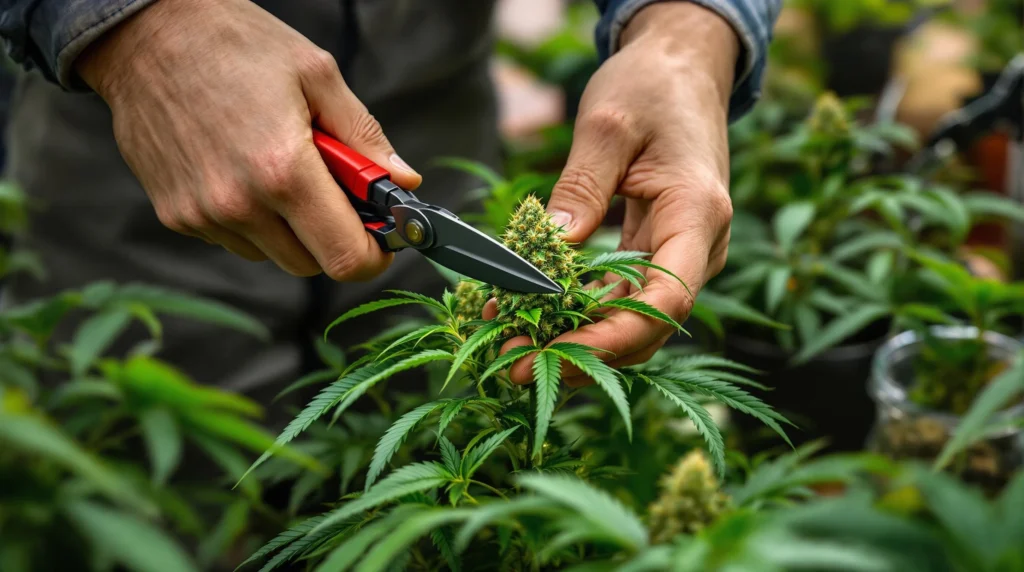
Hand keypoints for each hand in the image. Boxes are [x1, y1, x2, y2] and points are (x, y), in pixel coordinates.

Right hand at [76, 0, 420, 279]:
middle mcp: (240, 203)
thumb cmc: (236, 44)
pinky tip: (243, 171)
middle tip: (335, 194)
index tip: (382, 238)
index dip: (373, 256)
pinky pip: (233, 239)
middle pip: (310, 265)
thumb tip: (405, 183)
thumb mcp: (317, 75)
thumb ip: (365, 137)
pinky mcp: (175, 216)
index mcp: (284, 170)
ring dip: (290, 229)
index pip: (344, 257)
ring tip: (280, 170)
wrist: (145, 32)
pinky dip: (250, 220)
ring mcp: (202, 214)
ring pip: (271, 254)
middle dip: (333, 238)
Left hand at [494, 3, 738, 385]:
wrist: (684, 68)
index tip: (555, 352)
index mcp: (696, 215)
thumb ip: (581, 187)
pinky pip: (620, 297)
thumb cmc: (653, 86)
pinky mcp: (654, 252)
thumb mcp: (608, 125)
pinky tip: (530, 320)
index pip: (667, 300)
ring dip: (574, 342)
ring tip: (508, 351)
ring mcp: (677, 254)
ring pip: (632, 320)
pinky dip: (577, 314)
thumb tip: (550, 246)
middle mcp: (696, 247)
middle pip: (647, 325)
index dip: (614, 336)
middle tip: (509, 365)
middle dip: (581, 354)